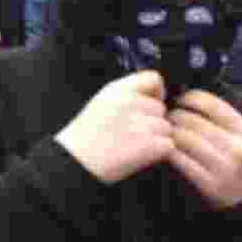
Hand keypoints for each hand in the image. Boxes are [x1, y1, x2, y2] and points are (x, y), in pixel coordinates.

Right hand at [55, 70, 172, 184]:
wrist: (74, 163)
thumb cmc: (83, 139)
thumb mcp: (101, 103)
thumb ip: (127, 96)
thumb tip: (153, 97)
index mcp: (118, 90)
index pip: (153, 79)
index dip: (156, 93)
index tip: (150, 105)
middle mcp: (131, 102)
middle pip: (161, 108)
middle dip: (153, 122)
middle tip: (132, 135)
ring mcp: (141, 123)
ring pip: (166, 128)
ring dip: (156, 139)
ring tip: (132, 147)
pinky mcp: (149, 144)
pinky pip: (168, 145)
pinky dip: (159, 154)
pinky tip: (139, 156)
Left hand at [168, 90, 241, 209]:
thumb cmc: (236, 156)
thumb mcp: (239, 133)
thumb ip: (220, 115)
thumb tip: (188, 95)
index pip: (212, 104)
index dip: (190, 98)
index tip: (180, 99)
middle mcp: (237, 148)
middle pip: (195, 122)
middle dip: (176, 116)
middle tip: (167, 117)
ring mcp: (224, 168)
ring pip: (186, 140)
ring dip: (171, 133)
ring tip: (166, 131)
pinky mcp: (210, 184)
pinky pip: (182, 161)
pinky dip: (171, 152)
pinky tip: (168, 149)